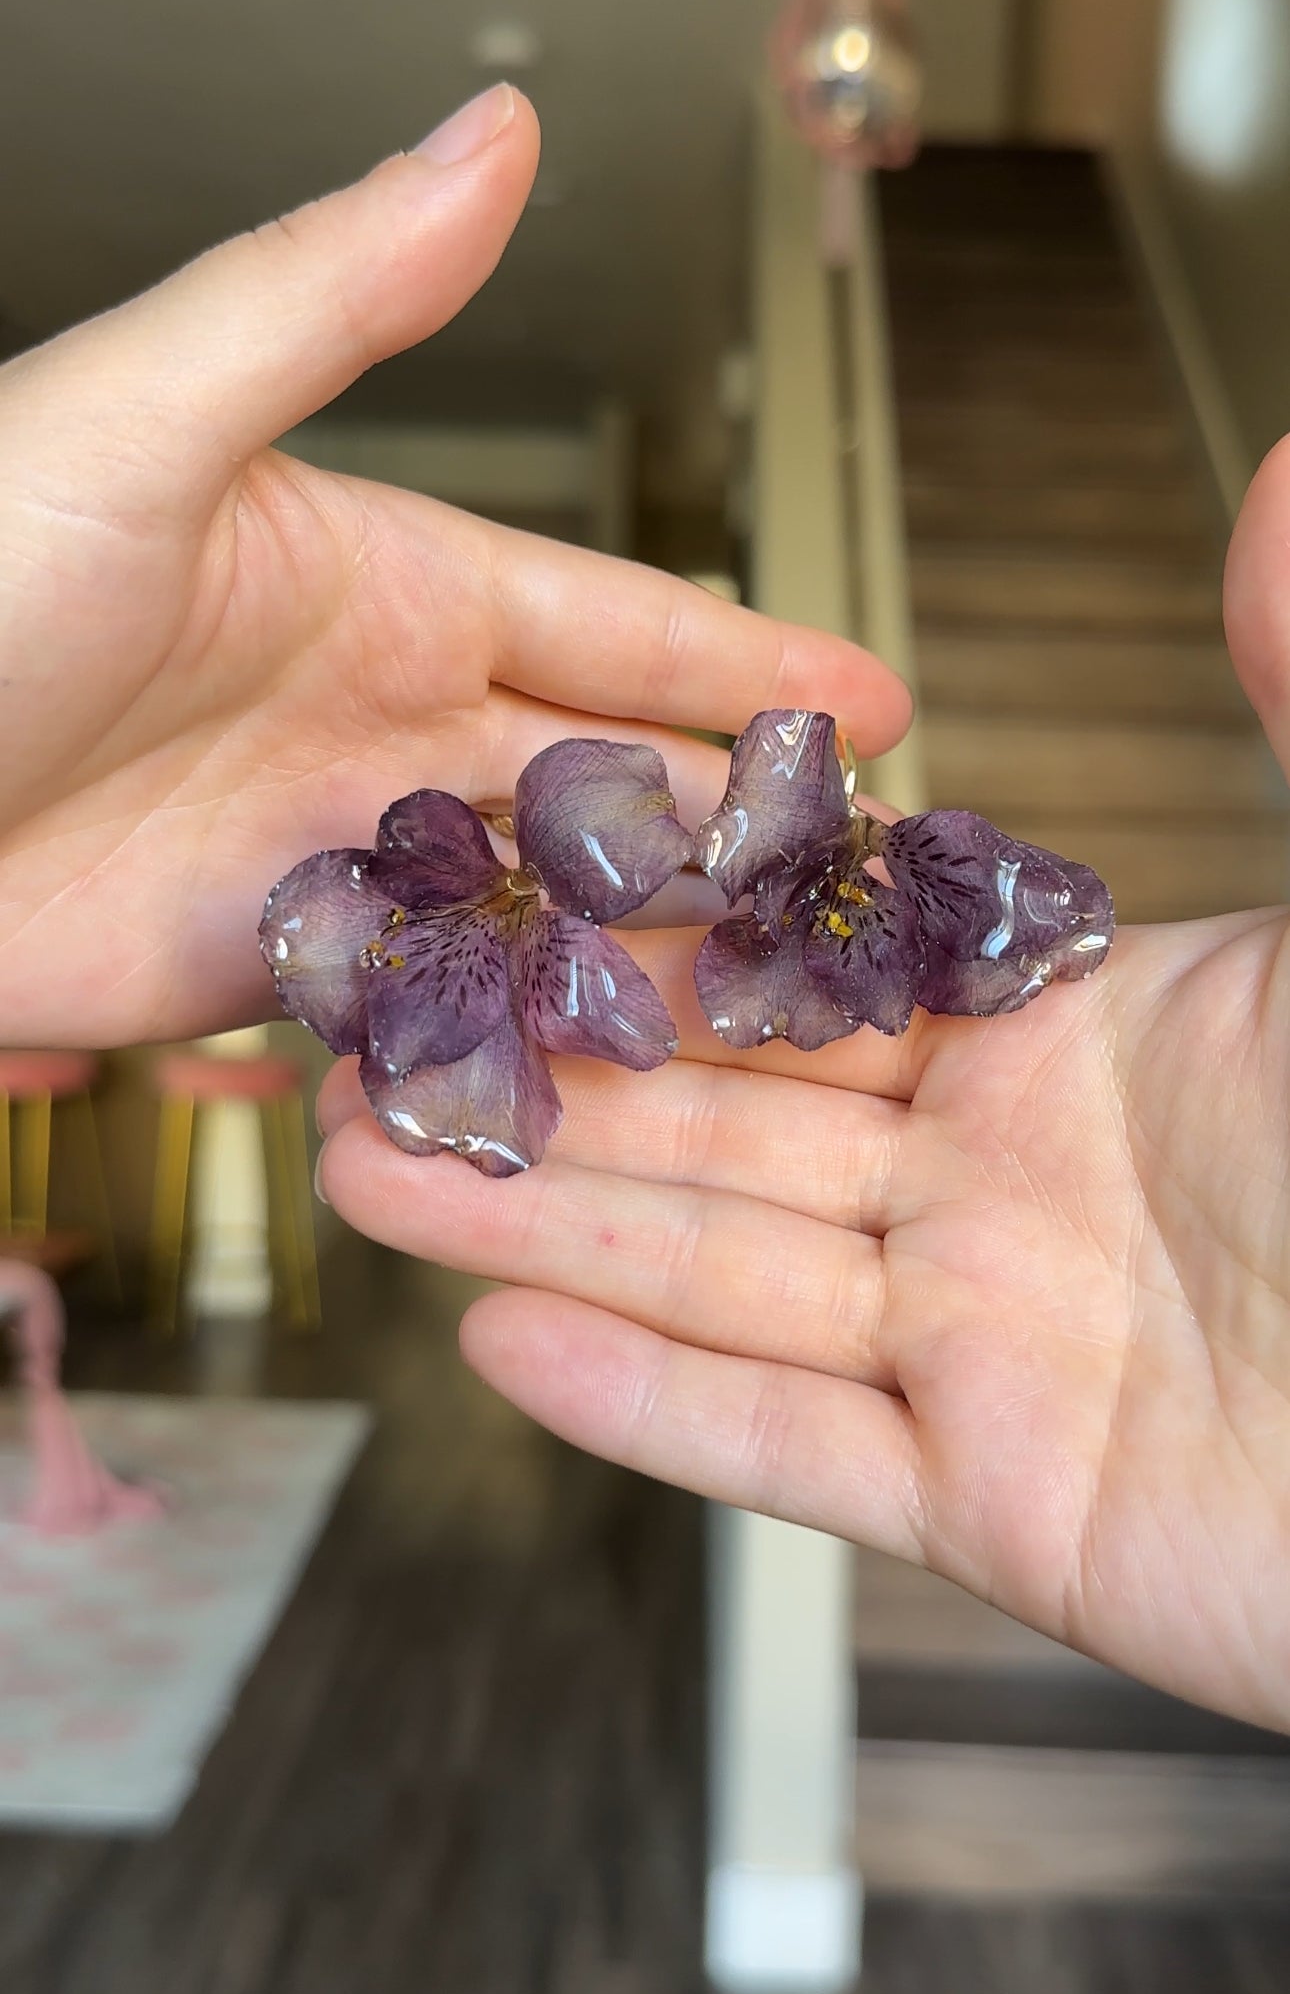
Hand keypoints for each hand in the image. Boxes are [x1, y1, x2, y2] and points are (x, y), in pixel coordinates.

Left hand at [0, 84, 907, 1046]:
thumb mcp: (152, 419)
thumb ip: (336, 298)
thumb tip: (494, 144)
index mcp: (384, 583)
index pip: (614, 625)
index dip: (750, 661)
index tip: (875, 703)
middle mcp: (377, 721)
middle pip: (604, 782)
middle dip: (731, 825)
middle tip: (849, 882)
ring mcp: (332, 852)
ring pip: (539, 907)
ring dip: (648, 947)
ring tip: (770, 995)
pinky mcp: (269, 970)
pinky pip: (433, 1004)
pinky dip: (520, 1032)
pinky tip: (607, 1063)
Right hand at [316, 436, 1289, 1733]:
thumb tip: (1275, 489)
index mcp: (1077, 1031)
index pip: (823, 964)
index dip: (663, 925)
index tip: (519, 878)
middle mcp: (1011, 1186)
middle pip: (731, 1119)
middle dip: (550, 1074)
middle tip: (386, 1026)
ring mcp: (995, 1348)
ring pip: (725, 1275)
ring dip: (547, 1221)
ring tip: (375, 1166)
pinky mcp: (1003, 1504)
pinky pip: (792, 1445)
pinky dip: (648, 1403)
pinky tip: (508, 1336)